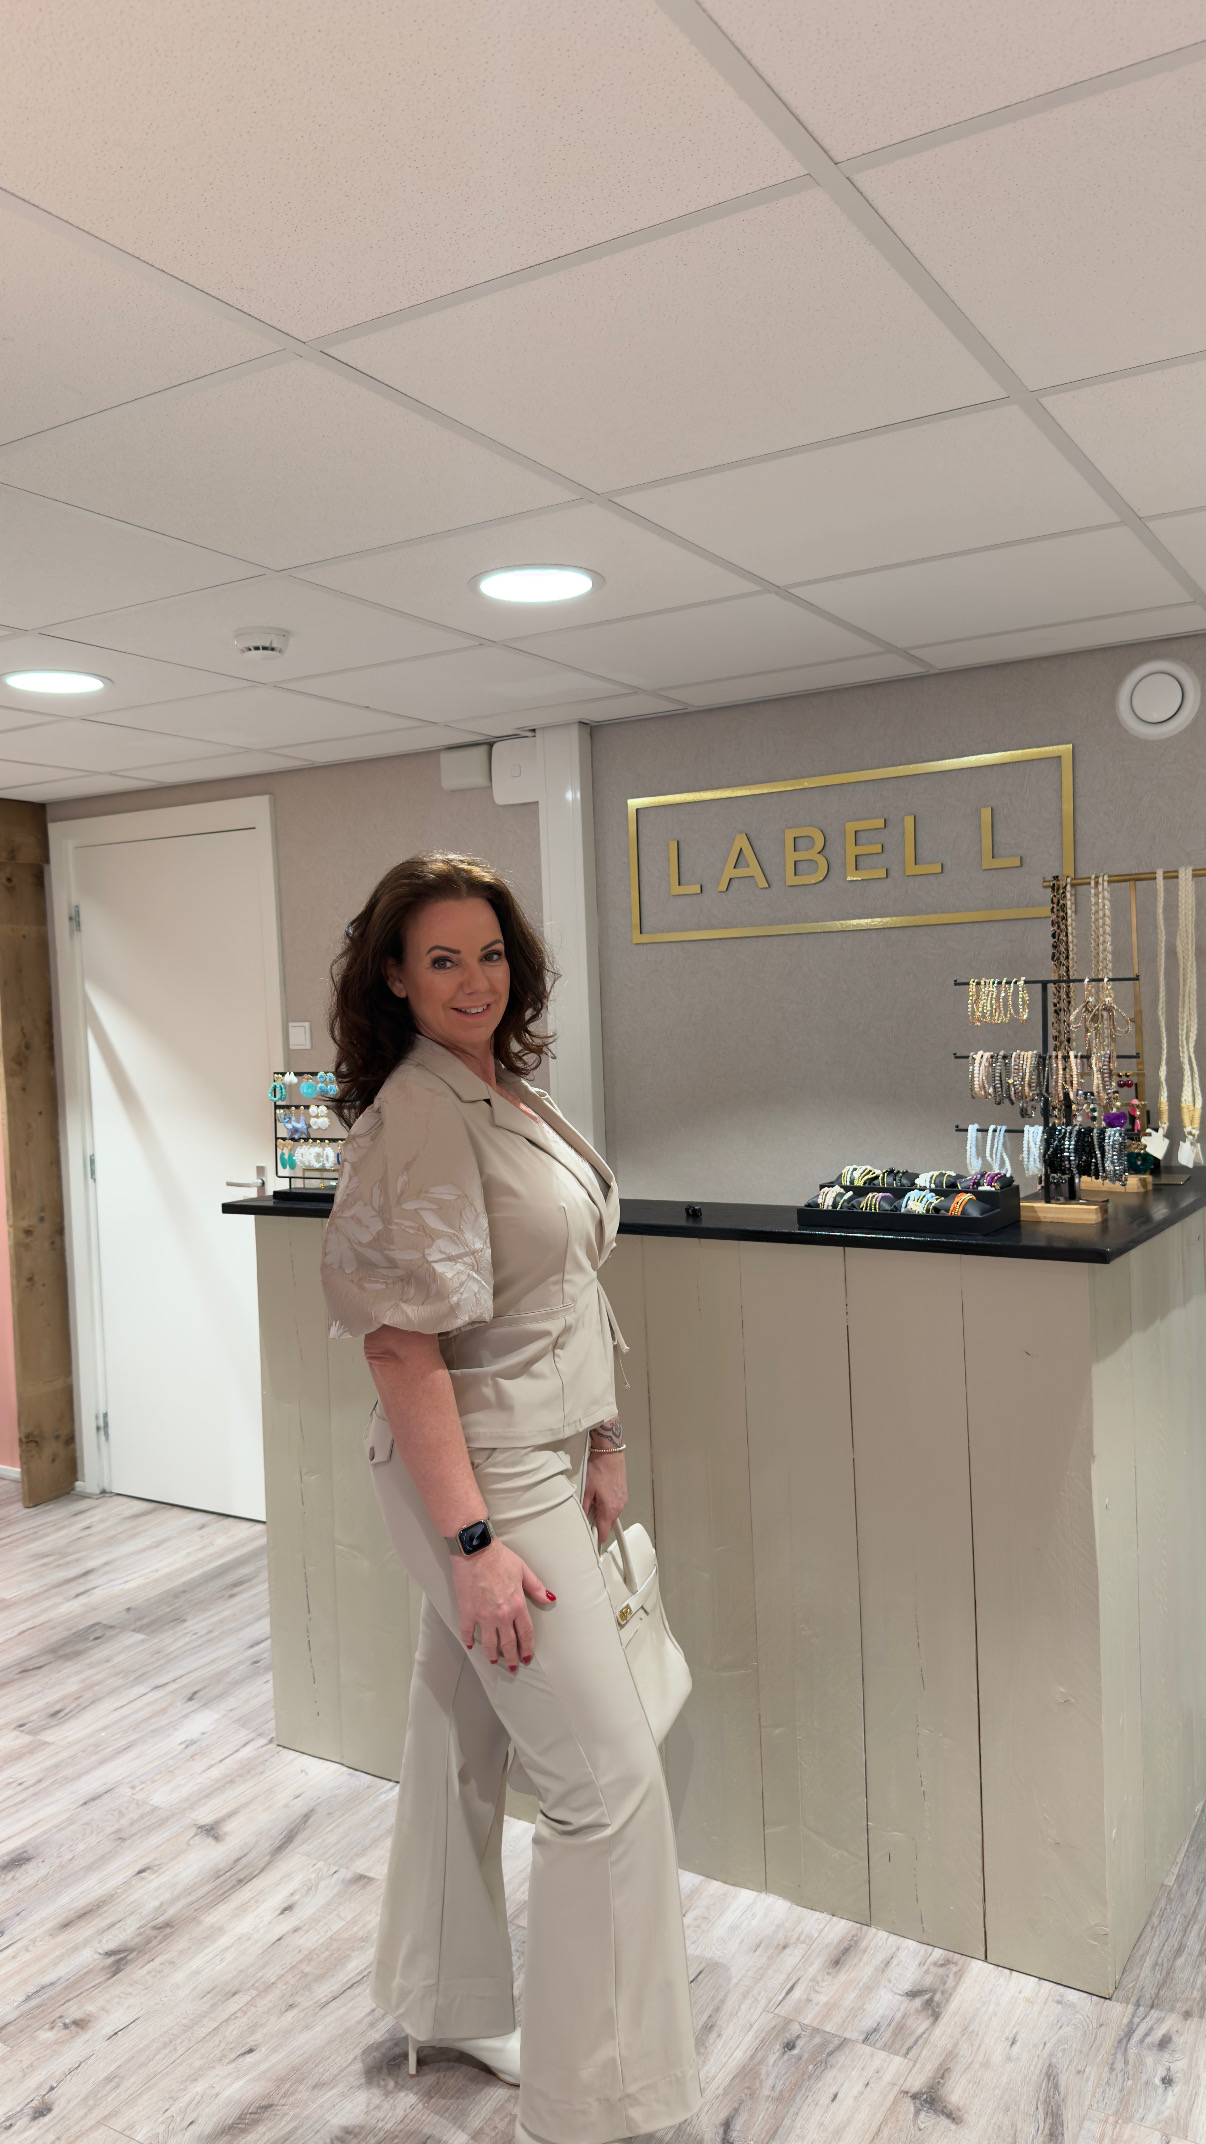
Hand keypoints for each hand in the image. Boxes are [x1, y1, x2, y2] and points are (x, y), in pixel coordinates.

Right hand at [450, 1538, 553, 1668]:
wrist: (475, 1550)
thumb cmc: (498, 1557)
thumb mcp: (523, 1570)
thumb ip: (536, 1588)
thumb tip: (550, 1598)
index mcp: (517, 1605)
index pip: (525, 1633)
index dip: (527, 1647)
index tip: (527, 1656)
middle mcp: (502, 1615)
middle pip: (508, 1643)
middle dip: (512, 1657)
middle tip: (512, 1665)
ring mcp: (483, 1616)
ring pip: (489, 1643)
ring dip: (492, 1655)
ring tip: (494, 1661)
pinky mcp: (467, 1612)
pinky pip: (467, 1632)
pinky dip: (468, 1640)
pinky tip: (470, 1645)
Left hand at [584, 1449, 627, 1547]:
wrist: (609, 1454)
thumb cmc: (598, 1469)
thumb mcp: (586, 1490)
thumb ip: (584, 1507)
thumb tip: (582, 1519)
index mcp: (609, 1509)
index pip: (604, 1533)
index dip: (596, 1538)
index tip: (589, 1539)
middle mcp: (619, 1507)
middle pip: (609, 1526)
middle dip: (598, 1525)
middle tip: (586, 1518)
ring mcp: (623, 1501)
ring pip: (612, 1516)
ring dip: (603, 1515)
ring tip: (592, 1503)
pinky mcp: (624, 1495)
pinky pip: (615, 1507)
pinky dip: (608, 1507)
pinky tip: (600, 1497)